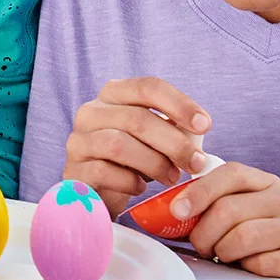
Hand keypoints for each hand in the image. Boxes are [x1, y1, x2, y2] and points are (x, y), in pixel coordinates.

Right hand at [62, 77, 209, 212]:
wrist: (100, 192)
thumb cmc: (134, 160)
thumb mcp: (156, 139)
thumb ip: (175, 129)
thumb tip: (198, 130)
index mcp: (113, 94)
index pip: (147, 87)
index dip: (179, 104)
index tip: (205, 125)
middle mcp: (91, 112)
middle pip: (136, 118)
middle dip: (174, 142)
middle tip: (195, 163)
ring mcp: (78, 141)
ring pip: (119, 144)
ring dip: (155, 163)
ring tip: (172, 178)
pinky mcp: (74, 170)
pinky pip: (104, 172)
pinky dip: (129, 181)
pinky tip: (140, 188)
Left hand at [176, 162, 279, 278]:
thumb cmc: (270, 239)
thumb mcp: (246, 214)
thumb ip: (214, 208)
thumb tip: (170, 215)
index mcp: (266, 182)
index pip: (230, 174)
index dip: (199, 191)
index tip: (177, 211)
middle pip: (229, 210)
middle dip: (204, 233)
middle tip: (202, 247)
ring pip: (244, 237)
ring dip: (224, 252)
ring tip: (226, 257)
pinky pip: (264, 263)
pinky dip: (249, 269)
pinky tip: (252, 267)